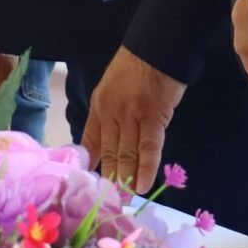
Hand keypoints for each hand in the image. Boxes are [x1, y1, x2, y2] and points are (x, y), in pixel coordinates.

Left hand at [80, 47, 185, 188]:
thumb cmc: (138, 65)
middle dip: (110, 179)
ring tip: (126, 200)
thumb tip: (112, 142)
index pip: (89, 142)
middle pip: (109, 153)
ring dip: (126, 179)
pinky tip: (143, 185)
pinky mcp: (152, 116)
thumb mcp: (113, 87)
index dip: (91, 166)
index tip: (91, 186)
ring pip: (126, 154)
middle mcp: (110, 113)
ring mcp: (130, 115)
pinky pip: (148, 147)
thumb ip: (111, 113)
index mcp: (99, 106)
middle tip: (110, 202)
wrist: (157, 45)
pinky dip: (146, 167)